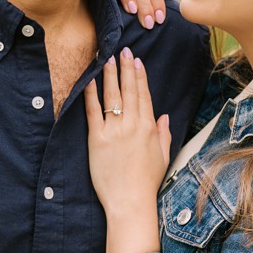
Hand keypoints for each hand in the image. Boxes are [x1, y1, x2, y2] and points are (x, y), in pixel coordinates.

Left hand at [86, 49, 170, 252]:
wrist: (130, 202)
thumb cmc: (147, 183)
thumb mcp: (163, 157)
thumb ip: (163, 134)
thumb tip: (164, 116)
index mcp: (149, 128)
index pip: (144, 95)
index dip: (140, 76)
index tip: (136, 61)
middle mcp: (132, 125)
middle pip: (129, 90)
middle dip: (125, 68)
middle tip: (122, 50)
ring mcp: (114, 131)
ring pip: (112, 96)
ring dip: (109, 75)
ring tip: (106, 58)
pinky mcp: (96, 140)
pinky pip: (92, 112)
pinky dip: (90, 95)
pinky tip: (88, 80)